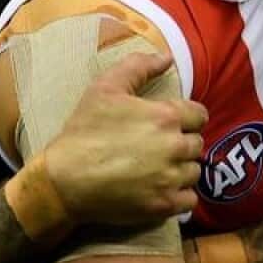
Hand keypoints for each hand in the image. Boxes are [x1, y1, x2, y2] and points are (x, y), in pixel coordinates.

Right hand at [44, 51, 205, 225]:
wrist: (63, 180)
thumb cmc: (83, 132)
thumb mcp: (105, 88)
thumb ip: (138, 66)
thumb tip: (167, 58)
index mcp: (165, 116)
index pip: (199, 115)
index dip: (186, 118)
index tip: (169, 125)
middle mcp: (175, 147)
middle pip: (197, 143)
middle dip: (181, 143)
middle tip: (158, 148)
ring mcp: (171, 178)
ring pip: (194, 171)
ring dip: (181, 170)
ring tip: (158, 169)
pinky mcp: (164, 205)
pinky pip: (189, 200)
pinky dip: (179, 195)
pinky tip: (162, 189)